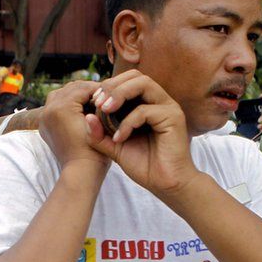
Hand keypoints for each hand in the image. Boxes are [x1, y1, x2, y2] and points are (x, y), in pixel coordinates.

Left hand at [38, 80, 108, 170]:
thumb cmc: (95, 149)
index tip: (110, 89)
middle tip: (102, 93)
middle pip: (70, 88)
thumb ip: (98, 102)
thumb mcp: (100, 122)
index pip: (83, 88)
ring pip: (61, 94)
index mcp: (62, 107)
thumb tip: (102, 88)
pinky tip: (80, 108)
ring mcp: (44, 118)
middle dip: (87, 90)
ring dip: (76, 95)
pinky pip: (54, 105)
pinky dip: (67, 103)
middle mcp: (49, 110)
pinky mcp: (44, 125)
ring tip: (91, 100)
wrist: (81, 170)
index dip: (98, 88)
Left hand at [86, 70, 199, 196]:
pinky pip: (146, 110)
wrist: (166, 185)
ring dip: (120, 94)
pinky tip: (119, 138)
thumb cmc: (144, 166)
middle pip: (136, 76)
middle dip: (113, 86)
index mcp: (147, 103)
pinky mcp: (174, 117)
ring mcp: (168, 107)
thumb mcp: (114, 148)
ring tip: (104, 110)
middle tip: (97, 103)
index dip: (109, 87)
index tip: (93, 102)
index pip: (128, 81)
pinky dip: (128, 122)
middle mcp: (159, 101)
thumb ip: (100, 135)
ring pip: (144, 84)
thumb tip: (87, 117)